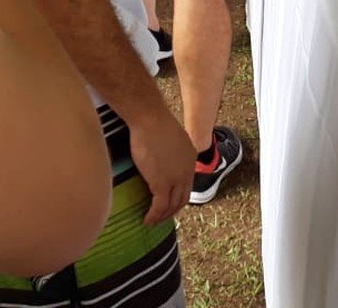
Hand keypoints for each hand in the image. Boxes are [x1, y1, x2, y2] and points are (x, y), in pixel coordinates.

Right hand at [127, 105, 195, 223]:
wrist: (150, 118)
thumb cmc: (154, 121)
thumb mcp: (169, 137)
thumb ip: (169, 150)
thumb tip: (159, 157)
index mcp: (190, 157)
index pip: (187, 183)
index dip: (178, 196)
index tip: (168, 202)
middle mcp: (187, 169)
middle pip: (182, 198)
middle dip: (172, 210)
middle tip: (160, 217)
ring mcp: (176, 178)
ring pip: (172, 205)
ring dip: (162, 216)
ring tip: (152, 220)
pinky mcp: (162, 183)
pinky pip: (160, 206)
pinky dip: (154, 216)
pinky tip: (146, 219)